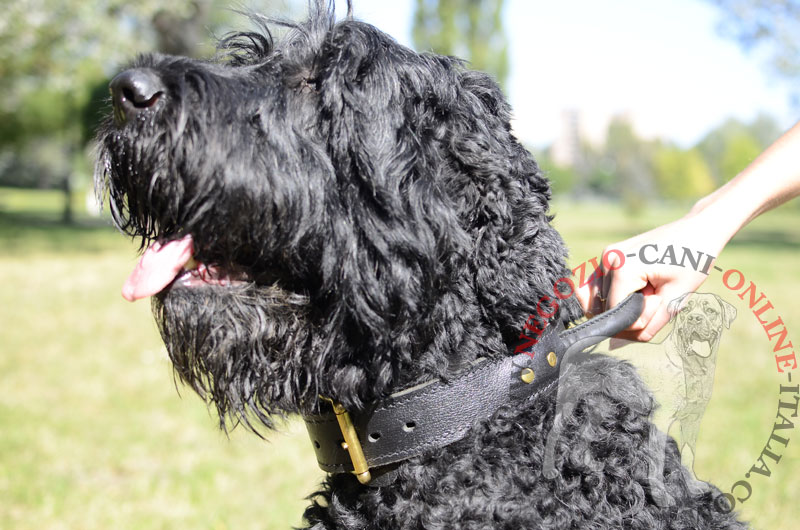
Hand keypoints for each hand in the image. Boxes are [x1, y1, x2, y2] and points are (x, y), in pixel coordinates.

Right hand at [575, 211, 726, 341]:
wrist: (699, 229)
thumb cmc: (693, 261)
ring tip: (649, 289)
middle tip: (657, 295)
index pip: (615, 312)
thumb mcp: (676, 298)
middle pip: (604, 307)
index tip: (660, 302)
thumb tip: (615, 343)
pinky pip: (600, 285)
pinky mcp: (608, 255)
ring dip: (622, 303)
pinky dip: (614, 294)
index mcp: (622, 268)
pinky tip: (638, 287)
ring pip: (598, 299)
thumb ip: (647, 325)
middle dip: (629, 311)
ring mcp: (605, 256)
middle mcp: (607, 260)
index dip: (637, 318)